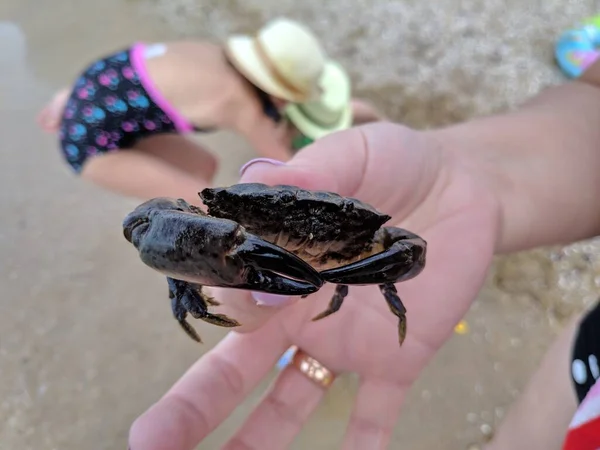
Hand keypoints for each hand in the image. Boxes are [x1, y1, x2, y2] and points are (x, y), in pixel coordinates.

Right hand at [128, 122, 500, 449]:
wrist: (461, 187)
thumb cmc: (397, 163)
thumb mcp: (356, 154)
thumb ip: (313, 171)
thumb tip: (259, 178)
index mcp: (283, 263)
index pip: (233, 298)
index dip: (227, 302)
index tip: (236, 294)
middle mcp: (301, 311)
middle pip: (238, 365)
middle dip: (195, 402)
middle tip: (148, 441)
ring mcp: (344, 340)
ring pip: (290, 399)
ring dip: (259, 438)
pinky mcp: (397, 357)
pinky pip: (376, 411)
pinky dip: (363, 445)